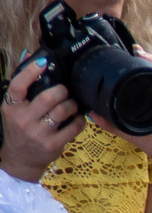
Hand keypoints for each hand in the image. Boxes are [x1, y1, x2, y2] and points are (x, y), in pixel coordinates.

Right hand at [2, 60, 82, 180]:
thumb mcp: (14, 107)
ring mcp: (38, 133)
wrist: (20, 158)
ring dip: (71, 105)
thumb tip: (29, 55)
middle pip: (47, 98)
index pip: (18, 85)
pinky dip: (80, 120)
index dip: (31, 72)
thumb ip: (22, 83)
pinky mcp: (53, 144)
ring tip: (71, 104)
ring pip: (62, 111)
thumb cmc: (19, 127)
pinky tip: (77, 118)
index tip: (44, 63)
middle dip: (61, 91)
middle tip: (65, 91)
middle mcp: (23, 119)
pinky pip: (73, 127)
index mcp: (11, 107)